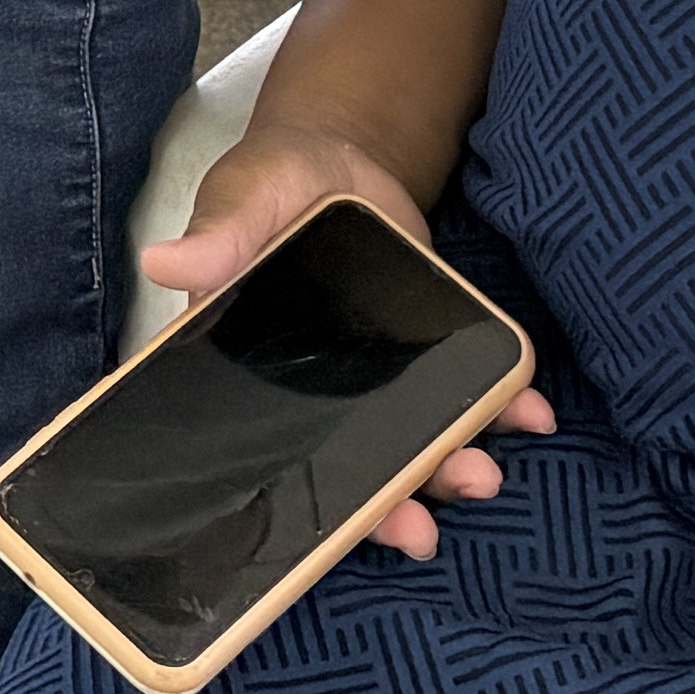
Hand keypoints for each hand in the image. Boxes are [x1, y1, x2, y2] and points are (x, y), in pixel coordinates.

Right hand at [134, 110, 555, 563]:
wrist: (339, 159)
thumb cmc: (272, 180)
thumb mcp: (242, 196)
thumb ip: (218, 234)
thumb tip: (163, 261)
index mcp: (247, 372)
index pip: (266, 456)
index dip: (299, 506)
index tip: (333, 533)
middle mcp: (310, 396)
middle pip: (346, 472)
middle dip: (386, 507)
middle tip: (420, 532)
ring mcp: (375, 382)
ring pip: (410, 445)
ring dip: (448, 469)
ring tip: (484, 476)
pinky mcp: (425, 354)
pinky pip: (463, 394)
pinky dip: (501, 407)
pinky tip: (531, 413)